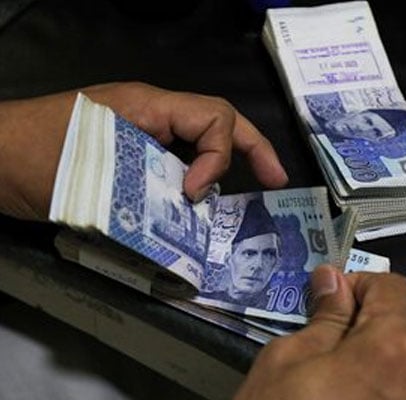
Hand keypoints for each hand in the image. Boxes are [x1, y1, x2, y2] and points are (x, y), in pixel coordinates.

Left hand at [0, 82, 287, 219]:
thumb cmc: (31, 158)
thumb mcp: (96, 168)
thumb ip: (151, 183)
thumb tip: (195, 208)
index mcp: (147, 106)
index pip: (213, 117)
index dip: (220, 156)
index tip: (197, 194)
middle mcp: (150, 116)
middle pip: (217, 121)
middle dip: (253, 148)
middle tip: (276, 180)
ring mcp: (138, 135)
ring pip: (197, 143)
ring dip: (221, 169)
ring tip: (235, 208)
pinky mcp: (127, 157)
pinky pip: (172, 164)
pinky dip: (190, 185)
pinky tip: (192, 213)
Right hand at [233, 266, 405, 399]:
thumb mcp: (287, 364)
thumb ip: (324, 317)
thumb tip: (334, 278)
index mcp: (399, 346)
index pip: (395, 288)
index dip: (360, 286)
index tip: (330, 303)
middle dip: (376, 323)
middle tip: (333, 344)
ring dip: (388, 360)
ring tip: (346, 384)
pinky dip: (397, 391)